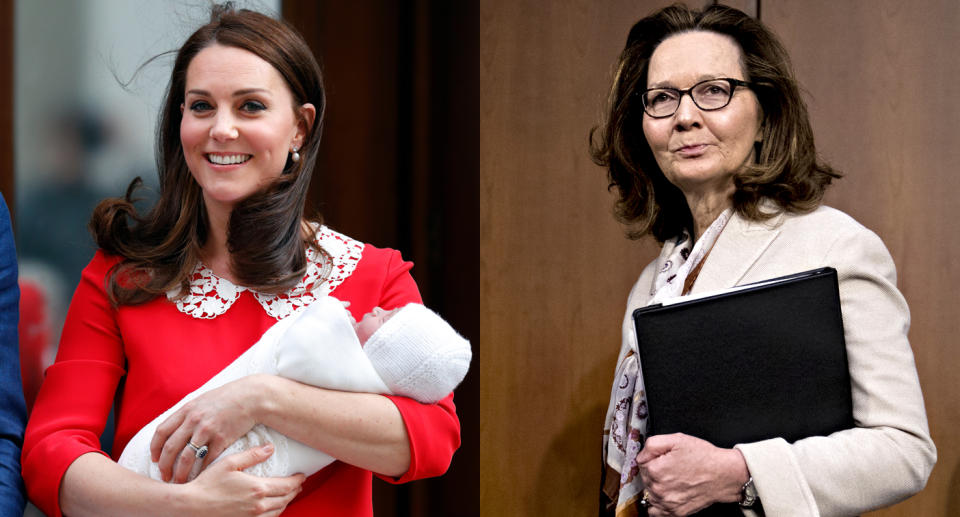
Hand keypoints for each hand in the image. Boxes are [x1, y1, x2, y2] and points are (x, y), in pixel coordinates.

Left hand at [151, 375, 265, 482]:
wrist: (251, 397)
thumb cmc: (227, 398)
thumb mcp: (202, 400)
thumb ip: (188, 413)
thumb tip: (174, 427)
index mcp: (187, 410)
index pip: (162, 431)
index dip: (155, 448)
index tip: (155, 459)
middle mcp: (194, 420)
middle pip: (171, 447)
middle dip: (165, 466)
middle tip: (165, 476)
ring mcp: (208, 430)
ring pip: (187, 457)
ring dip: (181, 473)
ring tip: (180, 483)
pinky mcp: (222, 438)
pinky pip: (208, 459)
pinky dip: (201, 471)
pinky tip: (199, 477)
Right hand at [185, 444, 304, 516]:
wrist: (190, 507)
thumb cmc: (207, 484)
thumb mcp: (230, 463)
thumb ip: (252, 455)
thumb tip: (270, 448)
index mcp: (258, 489)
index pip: (287, 485)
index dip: (297, 480)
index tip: (302, 475)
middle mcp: (258, 506)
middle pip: (286, 499)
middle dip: (294, 491)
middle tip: (298, 485)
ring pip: (278, 511)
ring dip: (285, 502)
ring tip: (287, 495)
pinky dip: (273, 512)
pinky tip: (271, 508)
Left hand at [636, 433, 747, 516]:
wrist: (724, 474)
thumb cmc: (704, 457)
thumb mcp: (677, 439)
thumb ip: (652, 444)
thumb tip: (641, 454)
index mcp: (656, 469)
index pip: (641, 463)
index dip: (653, 458)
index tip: (663, 458)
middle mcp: (659, 488)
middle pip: (645, 478)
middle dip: (654, 471)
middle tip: (670, 467)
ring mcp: (667, 502)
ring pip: (649, 493)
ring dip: (656, 487)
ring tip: (672, 480)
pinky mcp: (675, 512)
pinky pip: (655, 512)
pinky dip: (658, 504)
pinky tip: (666, 495)